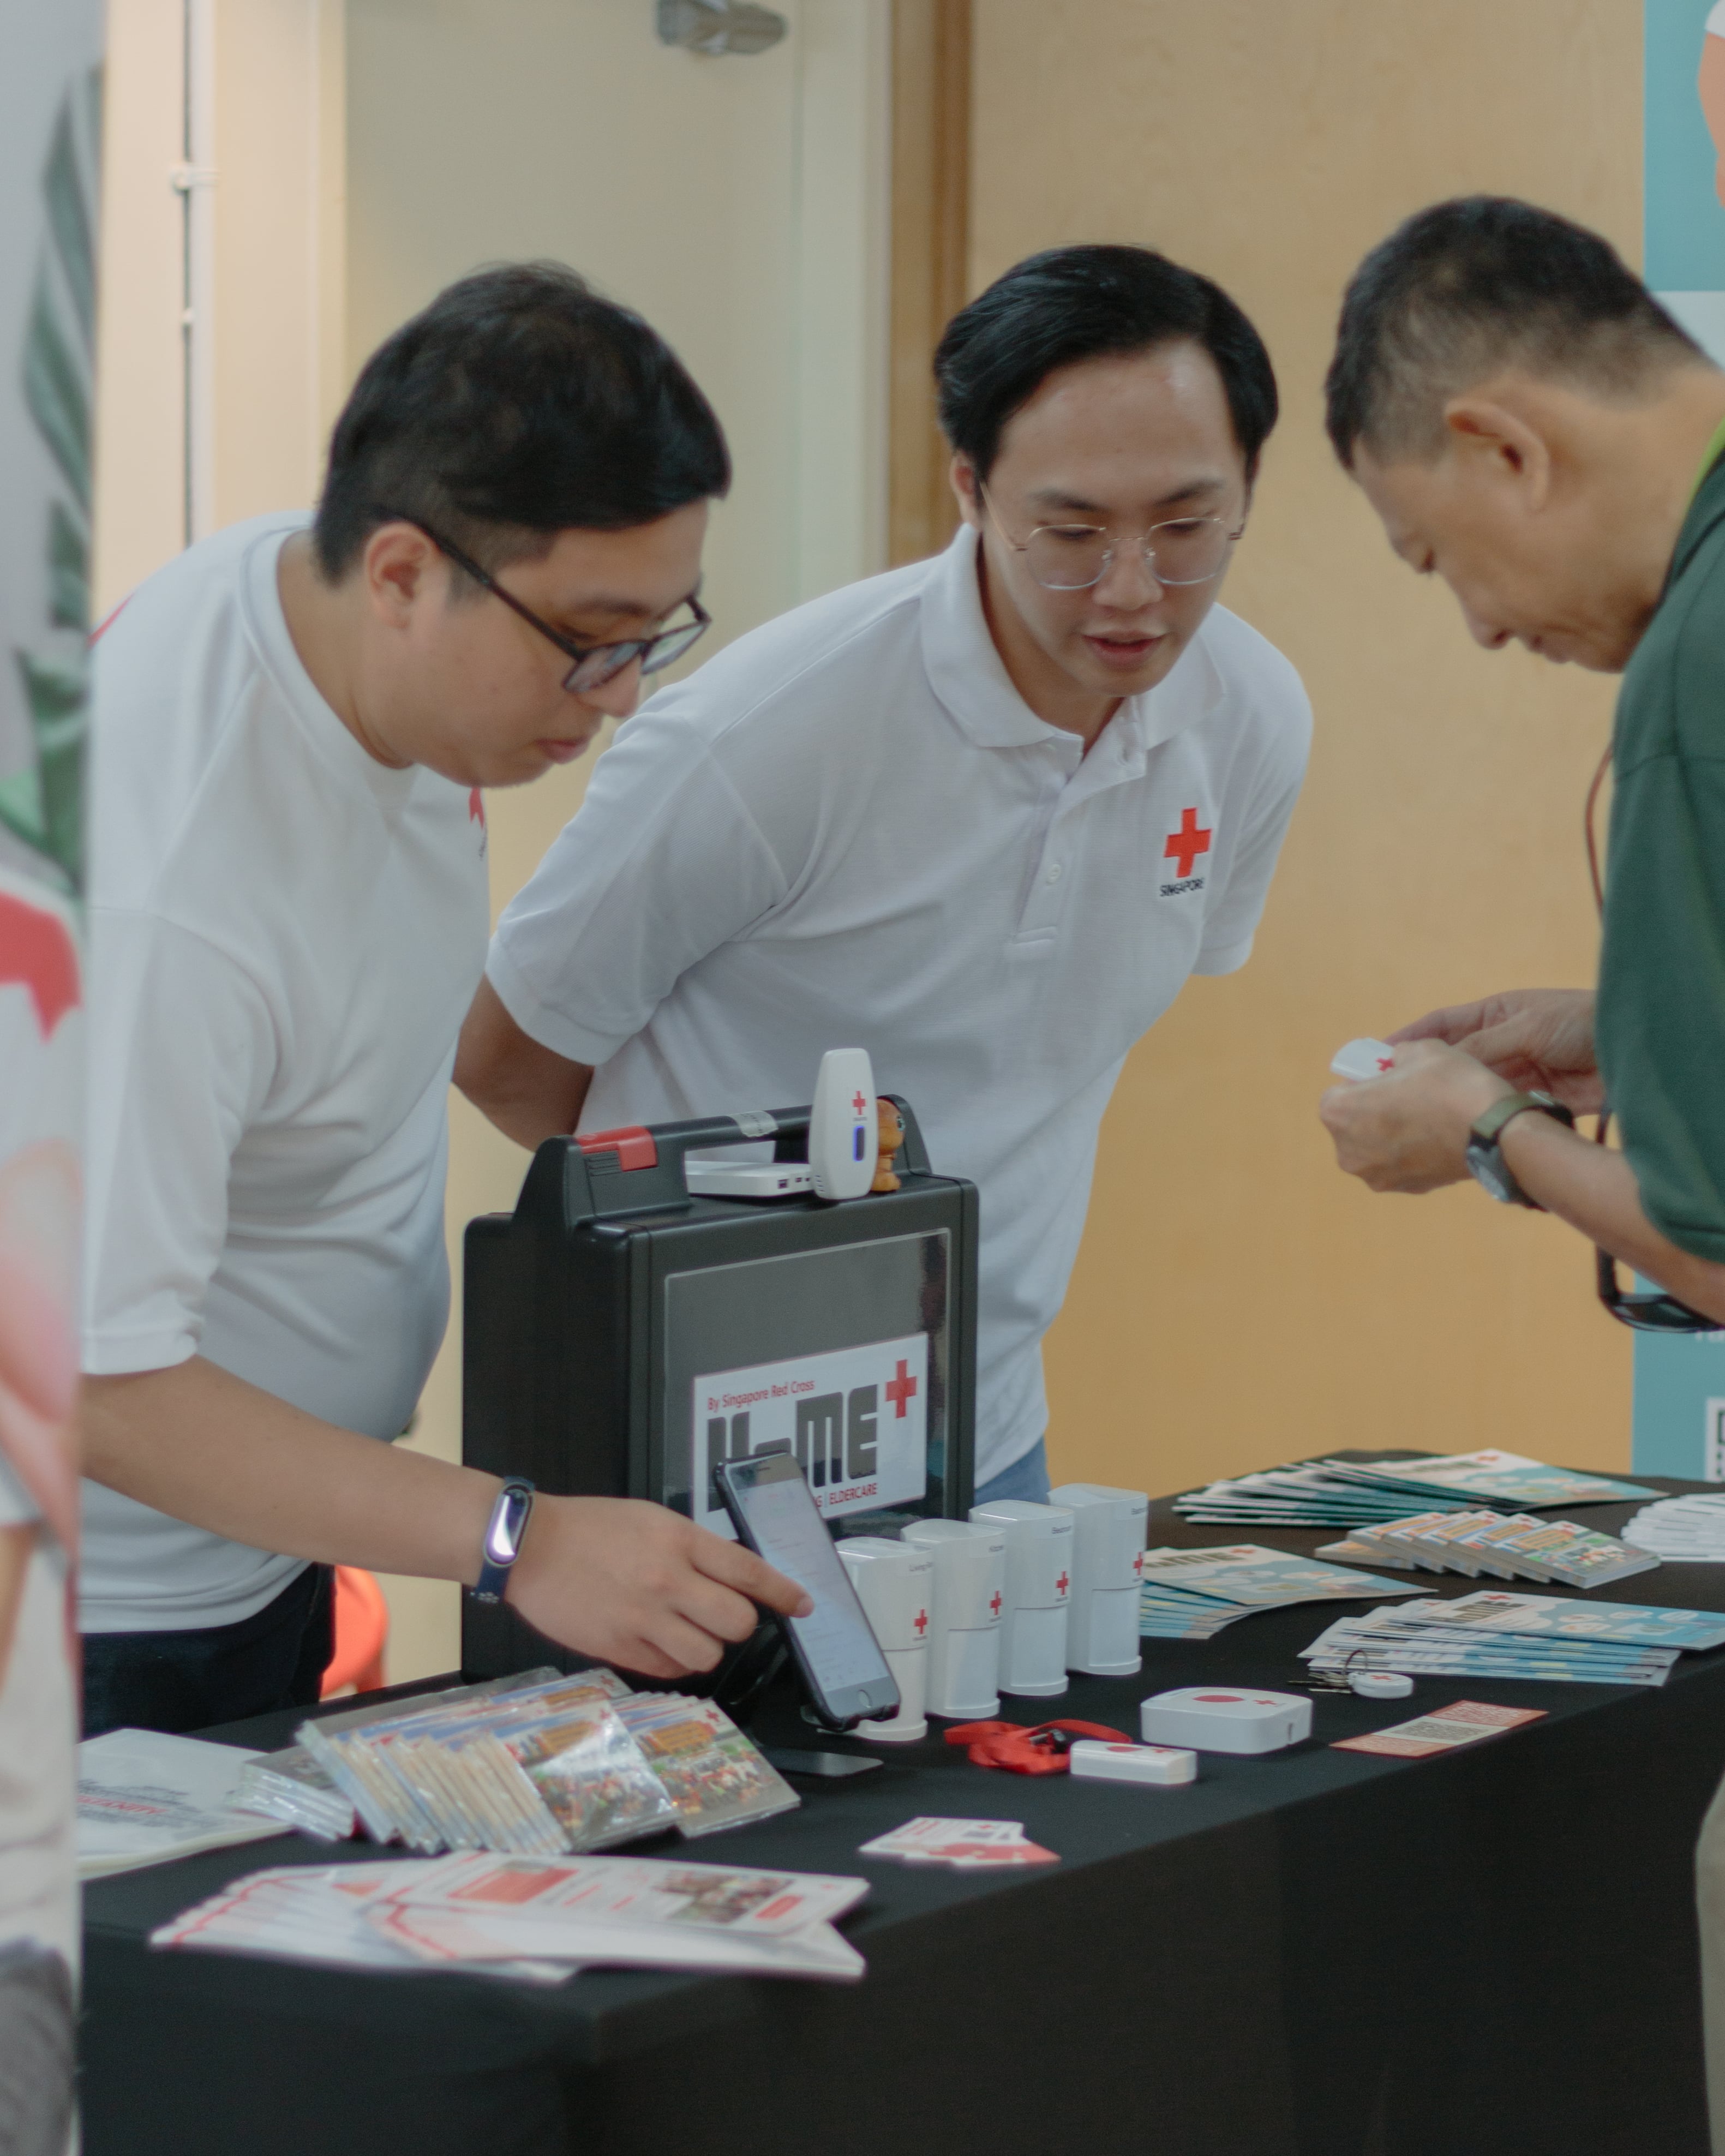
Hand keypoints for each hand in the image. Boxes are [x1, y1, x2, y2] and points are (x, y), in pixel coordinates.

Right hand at [506, 1495, 812, 1680]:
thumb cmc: (592, 1527)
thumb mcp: (651, 1520)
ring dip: (706, 1647)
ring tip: (686, 1631)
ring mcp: (644, 1618)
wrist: (530, 1547)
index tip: (803, 1604)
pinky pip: (669, 1669)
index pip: (749, 1572)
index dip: (784, 1592)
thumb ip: (692, 1547)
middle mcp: (668, 1580)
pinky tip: (660, 1642)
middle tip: (723, 1617)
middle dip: (739, 1624)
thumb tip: (731, 1577)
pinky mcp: (620, 1648)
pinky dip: (674, 1661)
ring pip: (707, 1654)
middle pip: (738, 1622)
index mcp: (679, 1540)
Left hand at [1320, 1038, 1513, 1193]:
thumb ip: (1398, 1055)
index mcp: (1339, 1113)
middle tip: (1409, 1097)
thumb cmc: (1448, 1083)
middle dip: (1374, 1111)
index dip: (1364, 1084)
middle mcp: (1347, 1152)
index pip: (1339, 1093)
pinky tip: (1439, 1139)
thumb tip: (1396, 1063)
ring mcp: (1376, 1176)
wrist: (1494, 1131)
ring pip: (1377, 1148)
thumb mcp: (1420, 1049)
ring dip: (1393, 1134)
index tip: (1388, 1079)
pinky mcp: (1406, 1190)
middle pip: (1354, 1124)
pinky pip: (1401, 1165)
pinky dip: (1413, 1153)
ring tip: (1428, 1118)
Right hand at [1389, 988, 1599, 1114]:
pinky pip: (1494, 1113)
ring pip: (1469, 1092)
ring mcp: (1514, 1076)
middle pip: (1450, 1063)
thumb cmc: (1582, 1021)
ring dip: (1446, 1104)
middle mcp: (1498, 1046)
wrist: (1635, 1049)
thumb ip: (1483, 1046)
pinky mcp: (1530, 1103)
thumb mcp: (1527, 1026)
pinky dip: (1476, 1122)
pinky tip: (1455, 1134)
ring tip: (1412, 1121)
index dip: (1407, 1040)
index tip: (1373, 1057)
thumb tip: (1438, 1066)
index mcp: (1493, 1015)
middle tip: (1385, 1098)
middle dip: (1420, 1078)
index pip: (1441, 1027)